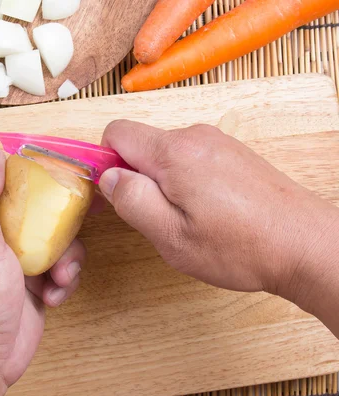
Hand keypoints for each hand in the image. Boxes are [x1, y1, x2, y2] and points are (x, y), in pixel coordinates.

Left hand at [0, 148, 88, 395]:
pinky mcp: (31, 284)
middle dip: (58, 226)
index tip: (61, 180)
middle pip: (37, 210)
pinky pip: (60, 267)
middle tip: (67, 237)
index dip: (34, 179)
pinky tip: (54, 295)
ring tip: (58, 277)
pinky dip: (64, 280)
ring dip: (66, 258)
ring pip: (55, 239)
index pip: (4, 183)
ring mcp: (12, 261)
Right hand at [97, 120, 338, 307]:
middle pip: (141, 144)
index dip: (105, 162)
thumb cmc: (240, 247)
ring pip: (166, 154)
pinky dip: (185, 181)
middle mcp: (196, 136)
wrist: (306, 245)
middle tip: (154, 217)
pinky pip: (190, 159)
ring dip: (162, 182)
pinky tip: (205, 211)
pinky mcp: (232, 153)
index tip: (114, 193)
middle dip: (136, 177)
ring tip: (185, 219)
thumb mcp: (172, 236)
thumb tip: (109, 176)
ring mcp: (217, 142)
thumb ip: (132, 201)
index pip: (116, 133)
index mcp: (174, 152)